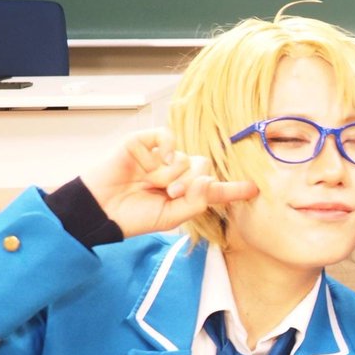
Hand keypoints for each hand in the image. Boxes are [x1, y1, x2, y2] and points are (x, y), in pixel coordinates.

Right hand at [81, 128, 256, 237]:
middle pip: (203, 168)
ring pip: (185, 157)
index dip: (234, 189)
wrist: (99, 211)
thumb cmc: (132, 216)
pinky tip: (156, 161)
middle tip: (171, 193)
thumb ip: (195, 202)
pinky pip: (167, 137)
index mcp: (185, 193)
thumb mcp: (170, 217)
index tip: (254, 189)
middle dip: (191, 183)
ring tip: (153, 184)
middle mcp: (175, 173)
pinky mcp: (143, 144)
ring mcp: (159, 158)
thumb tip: (209, 180)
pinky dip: (167, 148)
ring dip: (172, 173)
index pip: (214, 190)